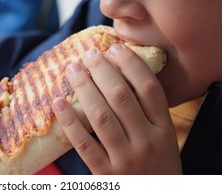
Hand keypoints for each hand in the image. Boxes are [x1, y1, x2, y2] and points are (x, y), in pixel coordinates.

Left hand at [52, 44, 181, 173]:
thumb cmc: (157, 162)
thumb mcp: (163, 136)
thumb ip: (147, 109)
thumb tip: (119, 70)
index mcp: (164, 129)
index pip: (149, 88)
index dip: (130, 64)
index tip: (114, 48)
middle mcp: (147, 141)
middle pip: (121, 97)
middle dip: (102, 70)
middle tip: (88, 54)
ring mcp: (126, 159)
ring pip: (101, 116)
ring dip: (84, 88)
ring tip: (72, 69)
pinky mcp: (106, 174)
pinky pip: (84, 144)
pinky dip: (70, 121)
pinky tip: (57, 102)